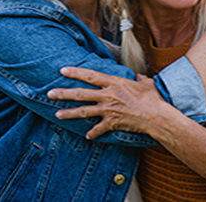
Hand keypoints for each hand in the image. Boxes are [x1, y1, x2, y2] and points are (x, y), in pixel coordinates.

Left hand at [47, 67, 165, 139]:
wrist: (155, 116)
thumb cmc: (152, 98)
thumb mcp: (146, 83)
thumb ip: (139, 79)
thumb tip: (138, 77)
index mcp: (114, 83)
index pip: (90, 75)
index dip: (75, 72)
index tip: (62, 70)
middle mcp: (107, 95)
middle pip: (80, 94)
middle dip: (63, 94)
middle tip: (50, 93)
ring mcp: (108, 110)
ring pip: (83, 112)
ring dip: (69, 114)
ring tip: (57, 115)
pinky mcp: (112, 123)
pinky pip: (98, 129)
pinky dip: (93, 133)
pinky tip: (87, 136)